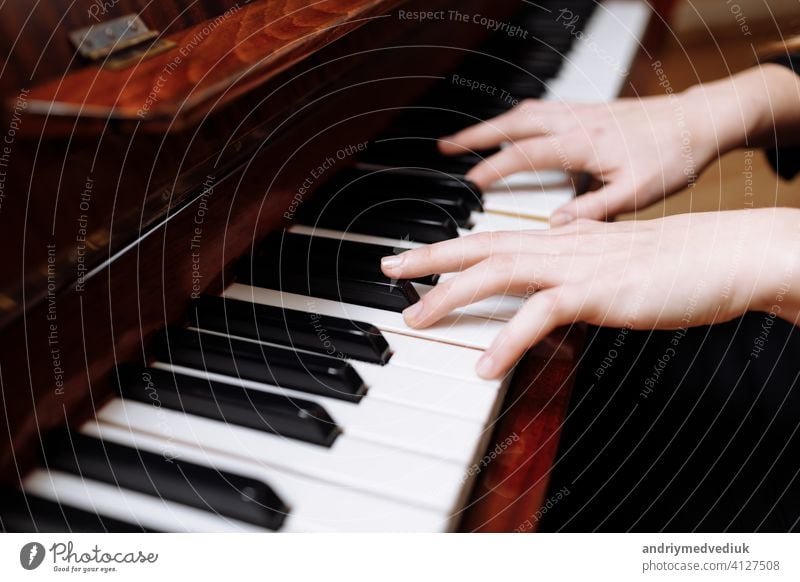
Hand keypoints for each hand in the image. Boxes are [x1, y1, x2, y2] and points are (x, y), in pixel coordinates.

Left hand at [381, 209, 799, 378]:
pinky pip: (541, 314)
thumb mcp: (606, 264)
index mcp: (559, 241)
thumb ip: (570, 272)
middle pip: (480, 246)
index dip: (447, 246)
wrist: (720, 255)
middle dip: (429, 257)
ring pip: (498, 272)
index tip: (413, 256)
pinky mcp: (597, 293)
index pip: (491, 238)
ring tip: (416, 318)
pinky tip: (485, 365)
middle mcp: (559, 247)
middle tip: (388, 268)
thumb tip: (545, 291)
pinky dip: (509, 339)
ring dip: (452, 295)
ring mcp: (575, 267)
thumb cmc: (668, 263)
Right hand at [438, 66, 794, 224]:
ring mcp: (580, 113)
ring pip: (525, 112)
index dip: (491, 170)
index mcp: (582, 144)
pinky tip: (515, 128)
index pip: (524, 156)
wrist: (702, 121)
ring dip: (493, 124)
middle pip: (513, 125)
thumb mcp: (637, 194)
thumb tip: (555, 226)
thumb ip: (594, 211)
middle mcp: (575, 122)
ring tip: (467, 139)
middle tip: (444, 149)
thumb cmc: (673, 157)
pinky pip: (542, 109)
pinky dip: (518, 118)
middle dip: (475, 137)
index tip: (467, 186)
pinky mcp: (588, 110)